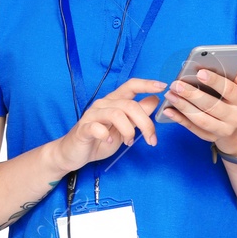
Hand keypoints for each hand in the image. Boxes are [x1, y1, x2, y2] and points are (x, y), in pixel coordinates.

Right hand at [49, 78, 165, 172]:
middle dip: (145, 123)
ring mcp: (92, 115)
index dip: (146, 84)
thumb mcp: (125, 127)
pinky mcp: (83, 128)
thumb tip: (155, 99)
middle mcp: (103, 104)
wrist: (74, 153)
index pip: (130, 86)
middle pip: (129, 105)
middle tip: (151, 139)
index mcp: (114, 102)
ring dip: (128, 130)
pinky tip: (110, 142)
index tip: (162, 86)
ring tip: (129, 143)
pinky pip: (97, 128)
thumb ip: (138, 114)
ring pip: (116, 114)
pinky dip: (107, 136)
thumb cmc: (100, 139)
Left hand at [160, 66, 236, 154]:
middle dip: (192, 94)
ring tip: (170, 95)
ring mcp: (223, 130)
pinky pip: (193, 129)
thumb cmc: (234, 100)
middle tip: (176, 84)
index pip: (229, 90)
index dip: (215, 81)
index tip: (200, 72)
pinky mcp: (211, 137)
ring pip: (201, 119)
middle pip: (211, 106)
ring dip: (183, 107)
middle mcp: (235, 117)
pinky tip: (168, 110)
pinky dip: (180, 119)